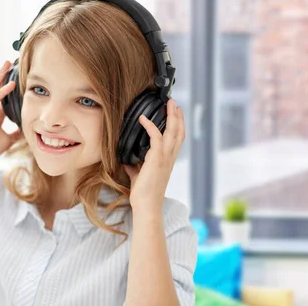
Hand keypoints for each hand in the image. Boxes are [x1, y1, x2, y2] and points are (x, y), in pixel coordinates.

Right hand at [0, 60, 22, 169]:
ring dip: (0, 76)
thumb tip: (27, 130)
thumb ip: (16, 133)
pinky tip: (9, 85)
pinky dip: (1, 92)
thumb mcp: (8, 140)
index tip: (18, 77)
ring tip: (7, 64)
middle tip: (10, 62)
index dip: (9, 87)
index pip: (3, 97)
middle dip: (3, 75)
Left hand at [123, 99, 184, 215]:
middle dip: (177, 115)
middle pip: (179, 132)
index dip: (178, 124)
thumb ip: (136, 168)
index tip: (175, 112)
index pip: (177, 138)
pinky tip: (143, 119)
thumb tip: (128, 163)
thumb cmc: (144, 193)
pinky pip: (156, 138)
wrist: (146, 205)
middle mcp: (169, 157)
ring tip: (168, 104)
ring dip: (171, 116)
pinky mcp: (156, 159)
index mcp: (167, 160)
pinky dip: (150, 126)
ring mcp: (165, 158)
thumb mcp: (138, 177)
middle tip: (173, 102)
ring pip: (173, 132)